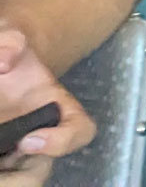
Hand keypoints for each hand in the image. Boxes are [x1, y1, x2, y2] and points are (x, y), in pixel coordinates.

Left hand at [0, 23, 87, 181]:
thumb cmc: (10, 47)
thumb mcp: (12, 35)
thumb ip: (10, 42)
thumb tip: (4, 63)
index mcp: (56, 104)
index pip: (79, 130)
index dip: (62, 141)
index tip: (28, 140)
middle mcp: (39, 130)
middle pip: (40, 164)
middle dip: (19, 166)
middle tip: (0, 152)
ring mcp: (13, 143)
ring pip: (15, 169)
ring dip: (2, 164)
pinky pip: (1, 161)